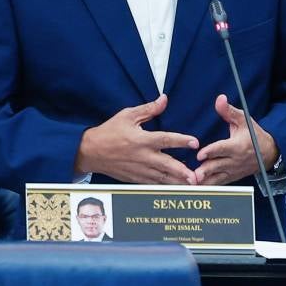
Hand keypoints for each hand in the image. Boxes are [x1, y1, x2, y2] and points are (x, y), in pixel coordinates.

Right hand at [74, 94, 199, 184]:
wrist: (90, 152)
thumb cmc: (109, 132)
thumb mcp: (127, 116)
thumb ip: (148, 109)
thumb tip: (164, 99)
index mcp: (141, 140)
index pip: (165, 140)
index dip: (181, 141)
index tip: (195, 142)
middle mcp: (142, 156)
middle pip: (166, 164)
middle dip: (182, 171)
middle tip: (196, 177)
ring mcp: (139, 170)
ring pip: (161, 178)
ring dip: (177, 182)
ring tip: (191, 185)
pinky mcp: (135, 178)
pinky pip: (153, 184)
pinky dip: (164, 185)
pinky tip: (176, 186)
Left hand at [195, 94, 277, 185]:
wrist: (268, 153)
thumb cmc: (254, 134)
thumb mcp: (243, 120)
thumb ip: (229, 111)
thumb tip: (219, 98)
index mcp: (237, 146)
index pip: (222, 149)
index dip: (211, 152)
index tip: (200, 155)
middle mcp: (235, 160)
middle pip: (217, 166)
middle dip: (205, 170)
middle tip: (193, 174)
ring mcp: (233, 171)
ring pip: (217, 178)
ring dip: (205, 181)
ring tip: (192, 184)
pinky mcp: (231, 178)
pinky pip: (218, 184)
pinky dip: (207, 186)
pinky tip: (195, 188)